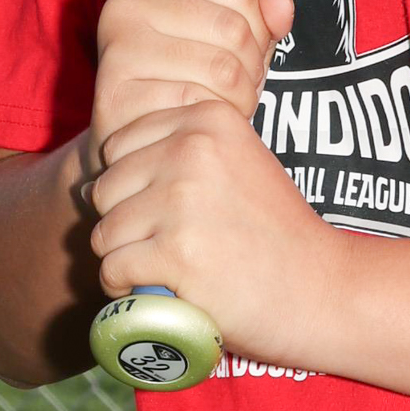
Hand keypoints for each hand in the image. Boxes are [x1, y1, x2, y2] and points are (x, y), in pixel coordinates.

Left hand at [87, 95, 350, 367]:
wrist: (322, 289)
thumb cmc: (273, 234)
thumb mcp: (236, 164)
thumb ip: (176, 155)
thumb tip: (86, 187)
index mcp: (207, 117)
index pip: (119, 146)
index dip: (135, 187)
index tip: (176, 212)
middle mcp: (192, 149)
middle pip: (105, 189)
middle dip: (126, 225)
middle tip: (172, 248)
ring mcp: (182, 200)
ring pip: (104, 234)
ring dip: (127, 262)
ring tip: (170, 272)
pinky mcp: (175, 253)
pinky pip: (112, 272)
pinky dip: (128, 292)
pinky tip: (163, 292)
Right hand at [88, 0, 295, 173]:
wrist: (127, 139)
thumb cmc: (179, 80)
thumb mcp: (221, 42)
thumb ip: (257, 19)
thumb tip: (282, 6)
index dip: (259, 31)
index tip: (245, 56)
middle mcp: (125, 4)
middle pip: (233, 29)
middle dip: (252, 69)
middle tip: (239, 90)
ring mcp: (117, 48)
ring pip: (223, 70)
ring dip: (239, 99)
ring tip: (224, 107)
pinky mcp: (116, 94)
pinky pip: (197, 104)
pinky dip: (212, 121)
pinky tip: (198, 124)